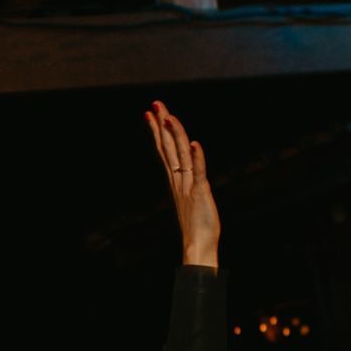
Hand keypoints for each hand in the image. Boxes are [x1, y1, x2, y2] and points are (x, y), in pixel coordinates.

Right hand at [145, 100, 217, 267]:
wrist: (198, 246)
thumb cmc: (198, 226)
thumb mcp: (192, 199)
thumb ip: (189, 183)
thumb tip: (186, 171)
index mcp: (176, 180)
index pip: (165, 150)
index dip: (158, 131)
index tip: (150, 114)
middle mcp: (179, 180)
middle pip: (168, 147)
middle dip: (162, 124)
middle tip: (155, 104)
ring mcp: (188, 186)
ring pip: (181, 155)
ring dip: (176, 135)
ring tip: (169, 116)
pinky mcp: (200, 193)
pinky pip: (198, 172)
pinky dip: (197, 158)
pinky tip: (195, 144)